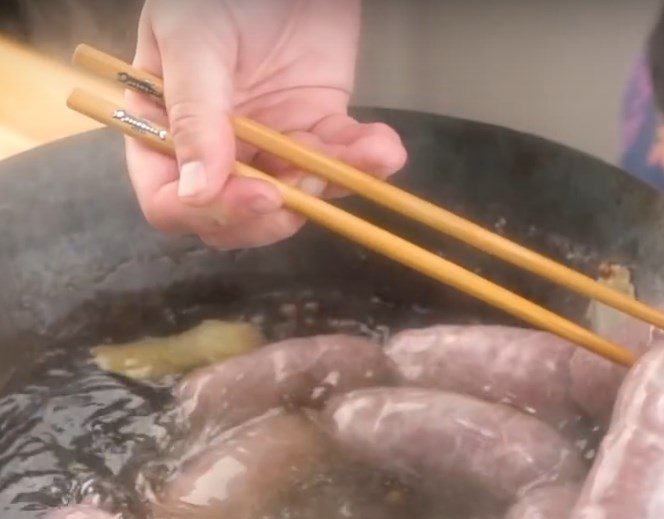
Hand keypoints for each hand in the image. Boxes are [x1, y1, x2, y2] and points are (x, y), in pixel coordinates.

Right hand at [126, 0, 406, 249]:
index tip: (259, 195)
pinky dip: (364, 162)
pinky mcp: (315, 129)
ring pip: (295, 201)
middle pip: (235, 219)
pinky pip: (339, 164)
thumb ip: (193, 114)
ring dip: (328, 188)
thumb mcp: (194, 39)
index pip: (171, 202)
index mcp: (164, 130)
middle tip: (305, 184)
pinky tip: (383, 149)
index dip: (213, 212)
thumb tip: (196, 193)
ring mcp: (268, 144)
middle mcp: (214, 149)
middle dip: (275, 214)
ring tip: (358, 155)